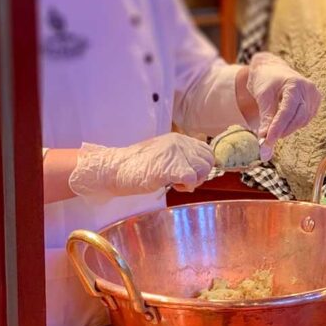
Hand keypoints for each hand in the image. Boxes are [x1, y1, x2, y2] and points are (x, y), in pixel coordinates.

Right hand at [69, 133, 215, 196]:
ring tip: (176, 183)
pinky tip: (174, 186)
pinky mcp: (170, 167)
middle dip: (200, 175)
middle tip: (183, 181)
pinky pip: (192, 179)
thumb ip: (181, 158)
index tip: (190, 175)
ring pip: (203, 170)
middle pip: (208, 161)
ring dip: (193, 181)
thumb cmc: (137, 166)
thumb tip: (197, 173)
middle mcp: (180, 142)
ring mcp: (176, 153)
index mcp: (179, 138)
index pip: (206, 151)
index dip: (202, 166)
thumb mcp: (163, 155)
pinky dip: (186, 187)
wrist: (117, 169)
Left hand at [245, 53, 320, 160]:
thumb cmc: (265, 81)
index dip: (277, 128)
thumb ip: (265, 119)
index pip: (287, 111)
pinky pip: (305, 120)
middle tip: (267, 140)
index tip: (267, 142)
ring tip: (274, 129)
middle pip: (298, 118)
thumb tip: (263, 142)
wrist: (272, 69)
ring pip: (303, 121)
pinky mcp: (315, 103)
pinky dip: (293, 125)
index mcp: (295, 83)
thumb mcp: (262, 98)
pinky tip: (283, 123)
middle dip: (283, 131)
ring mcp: (314, 95)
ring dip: (287, 129)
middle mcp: (309, 88)